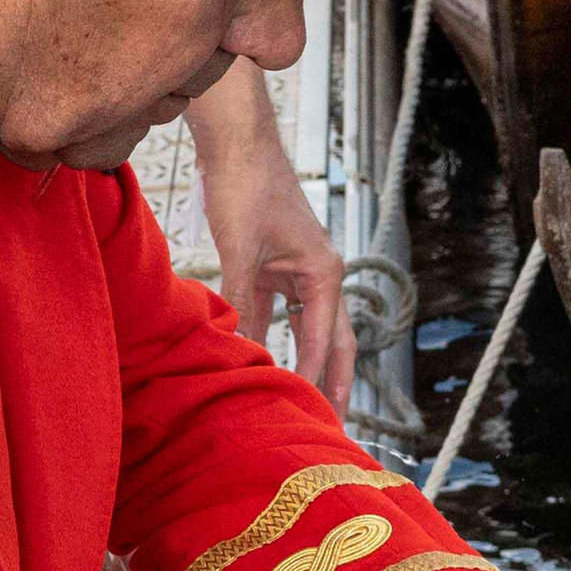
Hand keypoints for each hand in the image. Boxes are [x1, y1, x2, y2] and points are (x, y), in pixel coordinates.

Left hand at [188, 71, 350, 396]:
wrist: (236, 141)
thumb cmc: (244, 187)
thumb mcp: (241, 253)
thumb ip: (244, 306)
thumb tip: (242, 353)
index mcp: (324, 273)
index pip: (324, 342)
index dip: (315, 382)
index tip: (310, 419)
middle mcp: (321, 273)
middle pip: (335, 342)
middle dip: (334, 384)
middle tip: (333, 430)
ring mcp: (303, 269)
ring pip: (314, 329)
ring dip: (311, 365)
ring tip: (308, 405)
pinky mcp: (281, 264)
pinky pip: (287, 312)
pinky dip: (281, 338)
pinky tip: (271, 362)